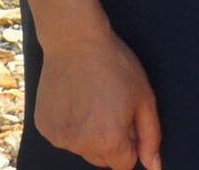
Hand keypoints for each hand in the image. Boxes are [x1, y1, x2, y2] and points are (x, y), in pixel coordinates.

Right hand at [35, 30, 162, 169]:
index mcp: (109, 141)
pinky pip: (64, 136)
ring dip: (89, 134)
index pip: (124, 164)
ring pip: (82, 148)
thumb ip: (151, 137)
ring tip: (92, 98)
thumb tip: (154, 166)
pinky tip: (74, 98)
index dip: (130, 142)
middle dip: (110, 141)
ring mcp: (59, 138)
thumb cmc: (115, 65)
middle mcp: (81, 146)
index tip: (127, 119)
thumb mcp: (144, 97)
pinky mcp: (44, 128)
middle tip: (111, 106)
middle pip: (102, 160)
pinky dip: (70, 124)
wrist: (75, 41)